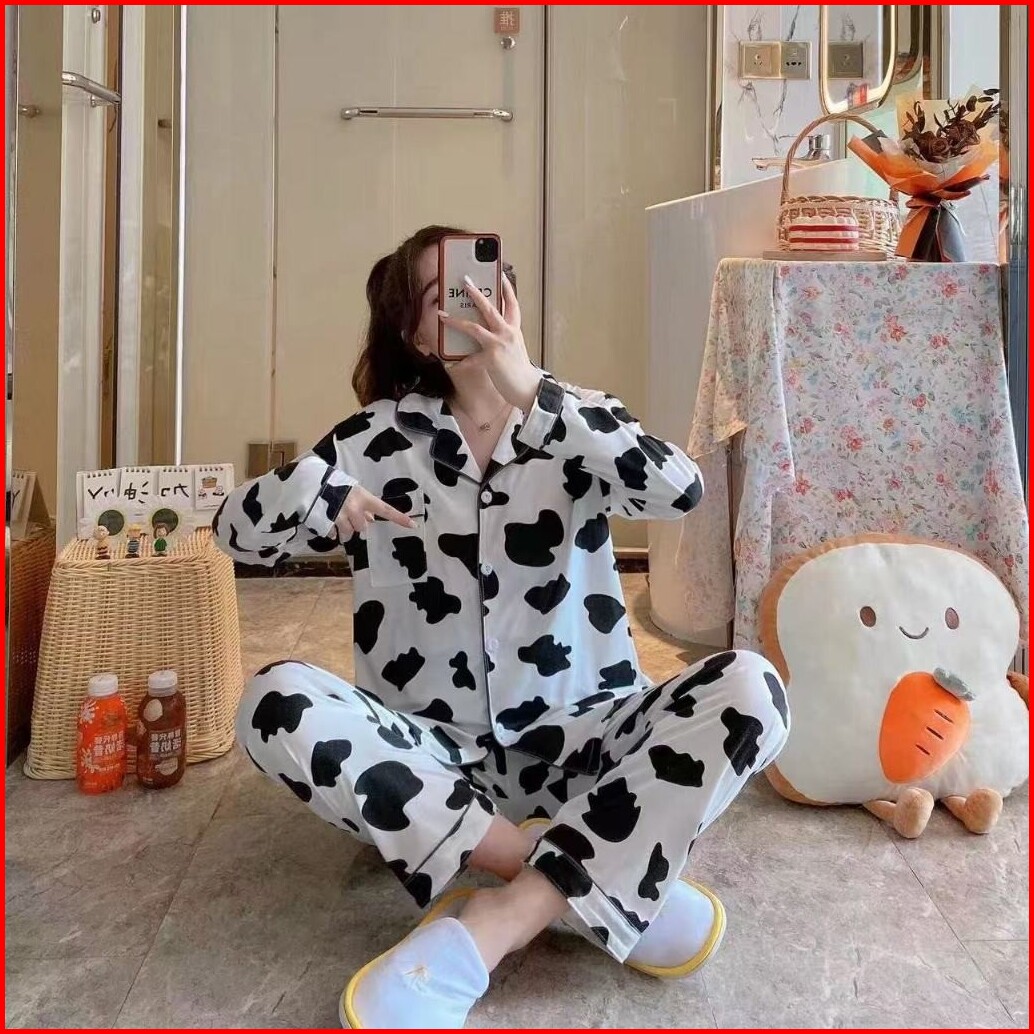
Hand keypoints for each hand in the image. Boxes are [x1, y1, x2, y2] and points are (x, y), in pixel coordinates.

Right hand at [334, 485, 414, 538]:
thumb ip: (364, 505)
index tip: (414, 525)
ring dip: (344, 530)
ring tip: (337, 518)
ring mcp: (340, 515)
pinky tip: (328, 521)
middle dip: (357, 524)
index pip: (386, 509)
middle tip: (348, 515)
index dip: (400, 518)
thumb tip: (371, 520)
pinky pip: (333, 534)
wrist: (311, 480)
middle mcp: (354, 507)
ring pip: (348, 533)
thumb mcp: (353, 490)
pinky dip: (332, 531)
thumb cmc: (334, 483)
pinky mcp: (326, 522)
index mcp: (363, 497)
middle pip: (362, 527)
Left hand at [438, 274, 541, 412]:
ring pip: (474, 328)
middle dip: (476, 294)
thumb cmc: (520, 370)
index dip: (506, 288)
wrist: (528, 388)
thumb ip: (504, 337)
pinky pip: (468, 360)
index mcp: (514, 330)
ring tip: (442, 316)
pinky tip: (449, 364)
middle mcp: (507, 333)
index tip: (500, 273)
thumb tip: (488, 331)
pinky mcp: (490, 359)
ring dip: (456, 322)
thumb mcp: (515, 348)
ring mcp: (499, 345)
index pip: (512, 304)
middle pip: (490, 308)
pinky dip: (458, 363)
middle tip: (465, 281)